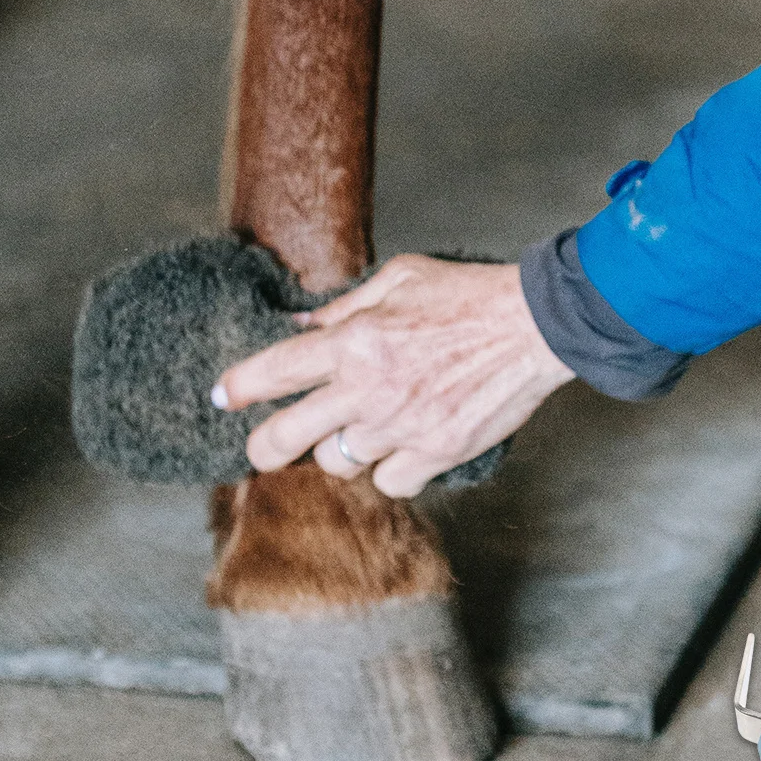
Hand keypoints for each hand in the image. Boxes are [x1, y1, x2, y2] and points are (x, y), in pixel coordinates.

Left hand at [212, 256, 574, 497]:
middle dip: (264, 448)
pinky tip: (407, 446)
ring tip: (368, 427)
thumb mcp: (400, 278)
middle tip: (266, 448)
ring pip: (338, 463)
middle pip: (283, 439)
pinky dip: (393, 470)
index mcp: (354, 340)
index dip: (237, 388)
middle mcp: (368, 388)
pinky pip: (390, 482)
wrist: (536, 325)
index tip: (224, 397)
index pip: (271, 372)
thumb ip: (345, 307)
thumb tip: (299, 327)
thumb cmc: (469, 294)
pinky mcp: (436, 453)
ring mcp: (401, 426)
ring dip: (345, 449)